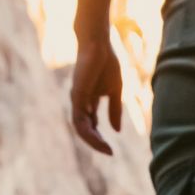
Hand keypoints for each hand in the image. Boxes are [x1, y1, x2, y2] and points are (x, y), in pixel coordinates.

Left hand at [71, 35, 122, 154]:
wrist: (98, 43)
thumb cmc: (106, 62)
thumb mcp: (115, 90)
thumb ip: (115, 110)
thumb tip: (116, 130)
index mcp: (88, 102)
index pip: (90, 126)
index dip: (99, 138)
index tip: (110, 150)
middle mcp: (80, 103)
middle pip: (84, 130)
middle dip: (96, 143)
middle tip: (108, 152)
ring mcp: (77, 100)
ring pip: (80, 128)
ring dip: (92, 141)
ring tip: (105, 148)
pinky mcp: (77, 96)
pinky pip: (80, 120)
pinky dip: (89, 131)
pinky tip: (99, 137)